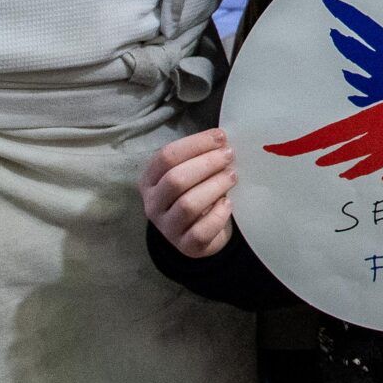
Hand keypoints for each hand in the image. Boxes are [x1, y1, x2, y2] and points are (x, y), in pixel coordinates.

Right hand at [140, 128, 237, 257]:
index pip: (166, 156)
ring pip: (188, 204)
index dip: (195, 144)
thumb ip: (200, 156)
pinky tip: (228, 203)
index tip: (220, 137)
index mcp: (150, 180)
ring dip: (215, 186)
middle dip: (206, 163)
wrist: (202, 232)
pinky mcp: (185, 245)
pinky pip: (201, 230)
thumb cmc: (199, 191)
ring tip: (232, 176)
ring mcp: (167, 227)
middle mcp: (153, 204)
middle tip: (229, 155)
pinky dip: (218, 214)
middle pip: (175, 179)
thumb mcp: (193, 172)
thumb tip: (222, 139)